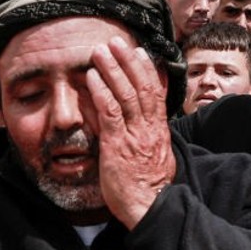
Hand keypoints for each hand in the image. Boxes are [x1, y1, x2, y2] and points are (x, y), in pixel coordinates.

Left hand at [85, 37, 175, 228]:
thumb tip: (136, 127)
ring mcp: (134, 135)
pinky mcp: (118, 145)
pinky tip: (93, 78)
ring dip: (113, 70)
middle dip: (129, 61)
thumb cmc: (147, 188)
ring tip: (101, 51)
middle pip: (142, 86)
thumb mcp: (154, 158)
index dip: (146, 71)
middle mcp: (149, 128)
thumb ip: (145, 139)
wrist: (149, 208)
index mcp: (158, 130)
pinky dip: (102, 92)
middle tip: (117, 41)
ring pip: (127, 94)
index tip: (139, 52)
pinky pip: (110, 113)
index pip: (154, 93)